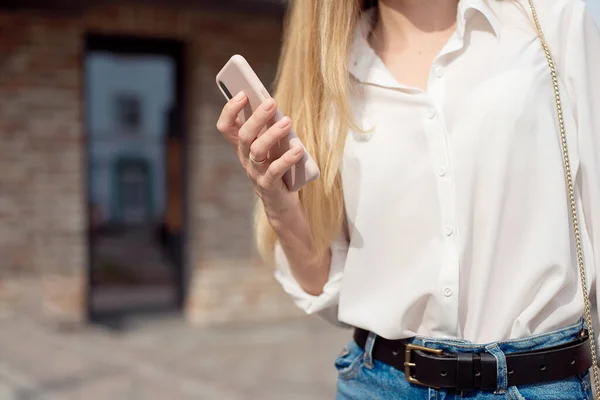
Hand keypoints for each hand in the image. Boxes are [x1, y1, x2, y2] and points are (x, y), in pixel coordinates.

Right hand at [216, 91, 304, 218]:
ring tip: (287, 122)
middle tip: (271, 102)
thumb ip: (269, 128)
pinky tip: (298, 149)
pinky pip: (274, 170)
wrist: (281, 201)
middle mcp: (244, 158)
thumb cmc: (277, 166)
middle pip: (244, 135)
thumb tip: (272, 105)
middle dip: (256, 117)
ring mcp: (254, 172)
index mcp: (242, 146)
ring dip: (272, 134)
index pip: (226, 126)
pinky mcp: (267, 185)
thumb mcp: (271, 146)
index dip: (230, 109)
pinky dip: (287, 158)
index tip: (242, 93)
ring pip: (257, 150)